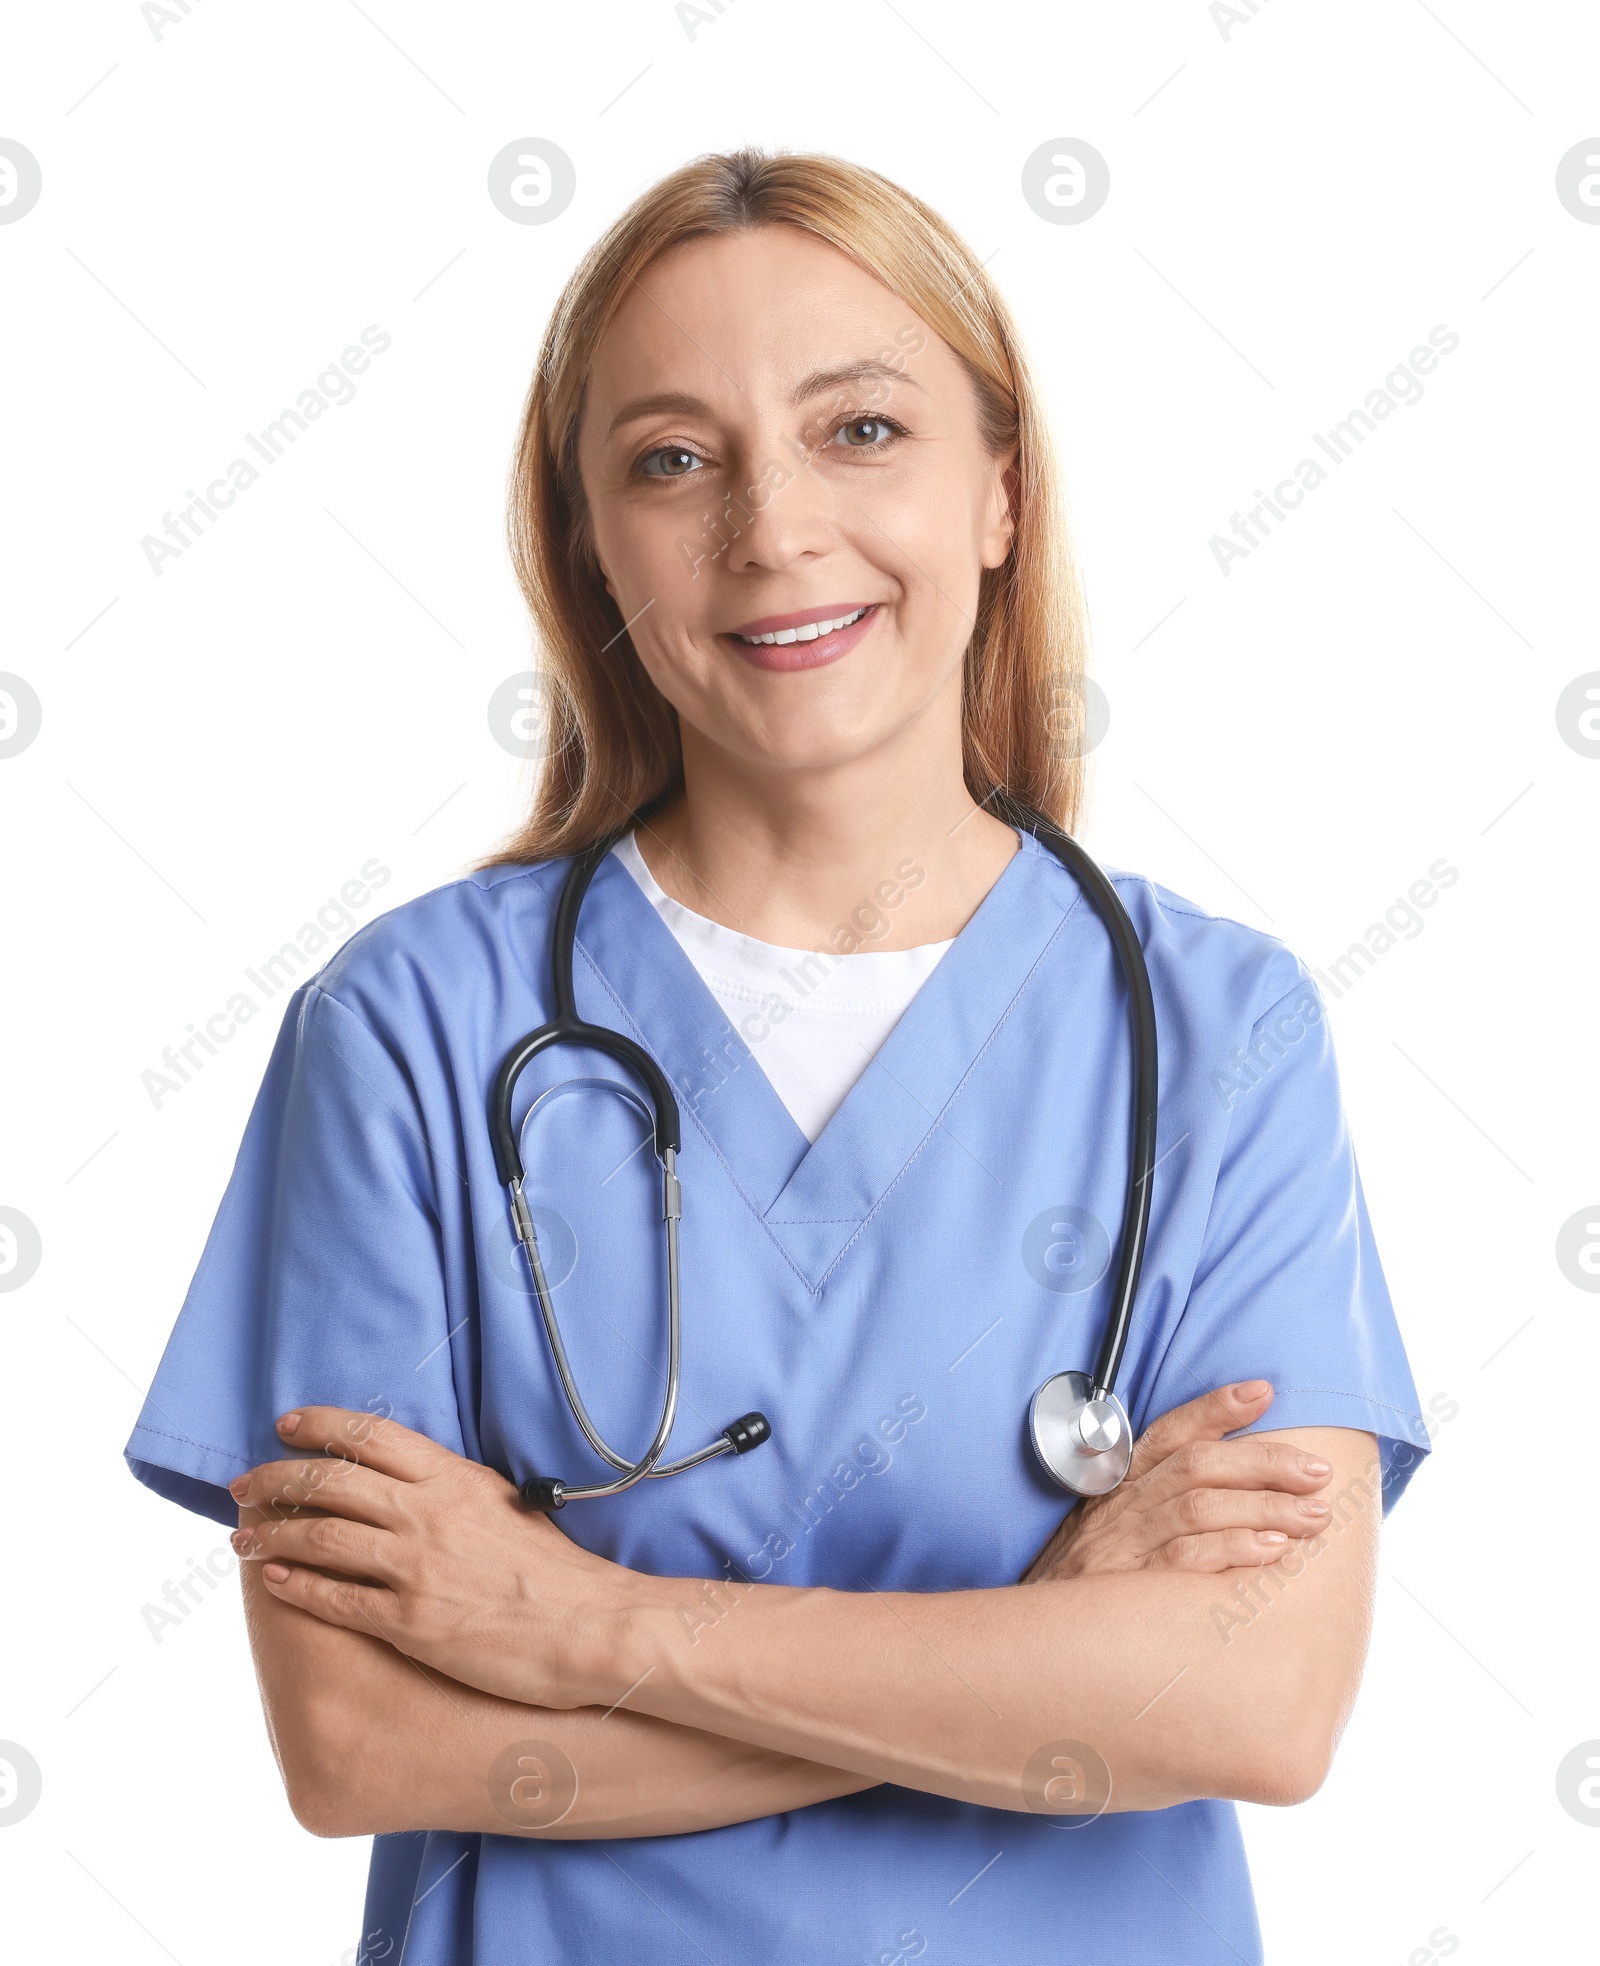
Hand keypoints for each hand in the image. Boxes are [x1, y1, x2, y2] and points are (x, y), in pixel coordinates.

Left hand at [229, 1407, 626, 1708]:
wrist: (588, 1626)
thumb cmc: (556, 1571)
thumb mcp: (506, 1504)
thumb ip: (454, 1490)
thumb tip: (414, 1480)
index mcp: (452, 1478)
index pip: (370, 1436)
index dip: (320, 1425)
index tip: (285, 1424)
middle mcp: (427, 1514)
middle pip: (331, 1481)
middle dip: (277, 1479)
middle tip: (244, 1485)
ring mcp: (415, 1567)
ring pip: (321, 1538)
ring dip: (273, 1535)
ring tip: (244, 1538)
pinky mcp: (409, 1621)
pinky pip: (335, 1599)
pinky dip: (296, 1587)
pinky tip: (272, 1582)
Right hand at [1022, 1381, 1333, 1582]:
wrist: (1029, 1646)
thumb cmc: (1081, 1591)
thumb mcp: (1109, 1536)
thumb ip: (1155, 1508)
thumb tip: (1234, 1494)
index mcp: (1119, 1488)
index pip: (1169, 1434)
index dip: (1214, 1408)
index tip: (1262, 1391)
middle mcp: (1120, 1509)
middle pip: (1196, 1465)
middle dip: (1263, 1460)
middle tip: (1318, 1472)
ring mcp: (1122, 1547)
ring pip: (1198, 1506)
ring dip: (1263, 1506)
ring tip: (1313, 1515)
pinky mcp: (1127, 1589)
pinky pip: (1185, 1560)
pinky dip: (1231, 1549)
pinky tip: (1270, 1551)